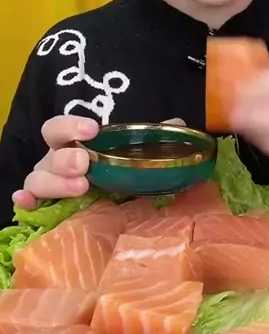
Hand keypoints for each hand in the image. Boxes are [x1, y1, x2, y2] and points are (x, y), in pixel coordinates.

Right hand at [12, 117, 185, 209]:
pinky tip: (27, 204)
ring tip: (80, 187)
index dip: (71, 126)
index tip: (93, 129)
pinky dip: (24, 202)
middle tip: (86, 165)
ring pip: (36, 179)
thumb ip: (154, 139)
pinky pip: (27, 204)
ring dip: (54, 182)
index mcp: (73, 145)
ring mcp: (48, 185)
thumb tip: (178, 124)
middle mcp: (56, 162)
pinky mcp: (45, 209)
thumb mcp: (136, 155)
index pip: (60, 128)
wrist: (114, 205)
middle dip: (66, 158)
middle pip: (49, 154)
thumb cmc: (118, 172)